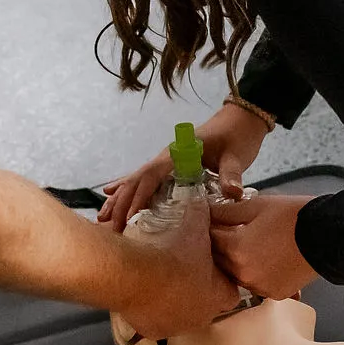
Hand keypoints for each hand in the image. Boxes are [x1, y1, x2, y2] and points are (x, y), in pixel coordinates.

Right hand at [98, 101, 270, 231]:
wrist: (242, 118)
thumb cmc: (238, 135)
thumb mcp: (236, 156)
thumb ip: (232, 174)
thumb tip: (234, 193)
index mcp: (178, 153)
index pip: (152, 176)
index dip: (139, 196)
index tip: (128, 217)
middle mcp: (167, 156)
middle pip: (137, 180)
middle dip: (121, 203)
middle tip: (107, 227)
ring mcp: (166, 160)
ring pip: (136, 180)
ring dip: (119, 198)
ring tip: (101, 218)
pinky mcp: (171, 165)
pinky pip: (144, 179)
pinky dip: (128, 188)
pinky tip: (110, 194)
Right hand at [120, 192, 241, 336]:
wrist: (133, 274)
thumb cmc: (170, 252)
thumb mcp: (192, 225)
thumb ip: (202, 214)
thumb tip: (205, 200)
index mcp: (217, 295)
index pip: (231, 293)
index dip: (222, 280)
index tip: (211, 268)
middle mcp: (201, 317)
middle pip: (206, 305)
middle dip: (199, 291)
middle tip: (184, 270)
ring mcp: (177, 327)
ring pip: (181, 315)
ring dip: (176, 301)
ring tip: (161, 278)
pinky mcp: (154, 332)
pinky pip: (158, 321)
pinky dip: (153, 309)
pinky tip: (146, 291)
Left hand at [210, 193, 317, 299]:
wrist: (328, 236)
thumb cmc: (292, 216)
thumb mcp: (256, 206)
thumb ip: (227, 211)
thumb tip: (208, 212)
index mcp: (235, 249)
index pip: (210, 239)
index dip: (212, 228)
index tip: (217, 222)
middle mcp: (243, 273)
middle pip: (220, 260)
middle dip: (223, 246)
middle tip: (234, 232)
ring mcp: (259, 287)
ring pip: (237, 275)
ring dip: (238, 263)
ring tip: (254, 246)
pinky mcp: (274, 294)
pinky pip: (256, 284)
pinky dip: (257, 274)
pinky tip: (267, 259)